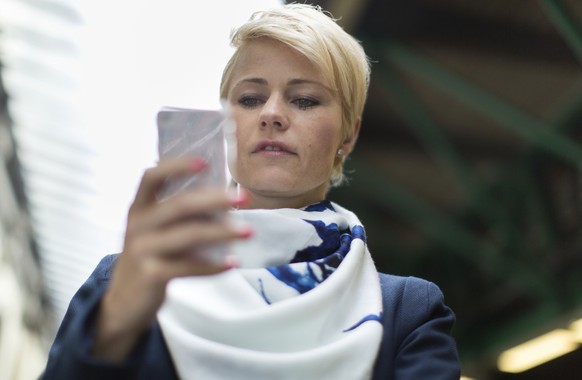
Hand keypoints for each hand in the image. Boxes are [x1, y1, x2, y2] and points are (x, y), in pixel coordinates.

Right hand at [92, 158, 249, 361]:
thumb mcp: (155, 231)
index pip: (152, 177)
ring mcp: (142, 250)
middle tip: (244, 198)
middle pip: (180, 205)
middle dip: (215, 200)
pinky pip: (189, 266)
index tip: (205, 162)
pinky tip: (233, 263)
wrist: (124, 301)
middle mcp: (137, 225)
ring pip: (189, 235)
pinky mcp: (151, 275)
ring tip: (248, 232)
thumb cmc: (151, 257)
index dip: (177, 166)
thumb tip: (223, 198)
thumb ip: (179, 214)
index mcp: (139, 208)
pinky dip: (214, 265)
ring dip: (223, 232)